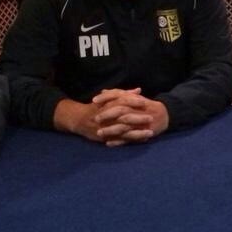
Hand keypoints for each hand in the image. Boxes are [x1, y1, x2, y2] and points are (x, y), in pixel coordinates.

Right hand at [54, 89, 168, 145]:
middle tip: (151, 118)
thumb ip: (124, 94)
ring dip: (137, 132)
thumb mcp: (108, 98)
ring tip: (150, 132)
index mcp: (107, 105)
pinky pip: (121, 141)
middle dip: (138, 118)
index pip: (121, 102)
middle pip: (124, 117)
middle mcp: (107, 117)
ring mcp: (106, 128)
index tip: (145, 103)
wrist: (79, 120)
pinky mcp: (106, 138)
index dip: (133, 102)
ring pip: (123, 131)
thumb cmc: (96, 107)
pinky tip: (143, 140)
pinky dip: (131, 141)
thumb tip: (139, 90)